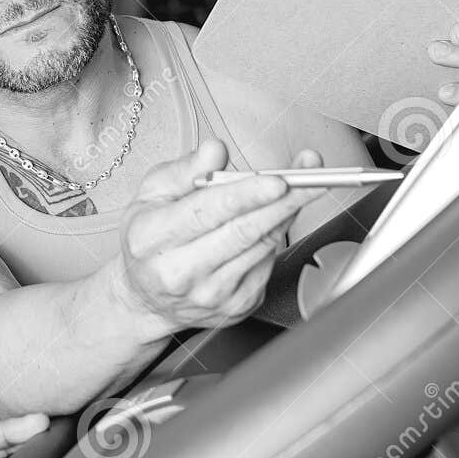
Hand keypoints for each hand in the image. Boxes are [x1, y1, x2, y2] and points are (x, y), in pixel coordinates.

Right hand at [111, 140, 325, 335]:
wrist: (145, 298)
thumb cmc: (148, 240)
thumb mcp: (152, 194)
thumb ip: (185, 169)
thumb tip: (215, 150)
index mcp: (151, 238)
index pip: (207, 212)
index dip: (247, 195)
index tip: (279, 180)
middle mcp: (179, 272)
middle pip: (244, 232)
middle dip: (283, 201)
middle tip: (312, 179)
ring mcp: (210, 294)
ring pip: (262, 247)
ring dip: (285, 215)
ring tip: (297, 191)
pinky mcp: (235, 307)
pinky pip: (267, 264)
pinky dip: (274, 238)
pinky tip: (270, 222)